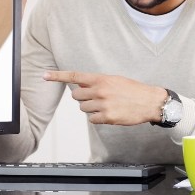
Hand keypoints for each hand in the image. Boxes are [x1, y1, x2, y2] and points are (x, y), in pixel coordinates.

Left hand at [43, 70, 166, 125]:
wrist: (149, 101)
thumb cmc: (132, 90)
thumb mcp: (114, 80)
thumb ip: (96, 82)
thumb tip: (80, 84)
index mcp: (101, 78)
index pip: (75, 76)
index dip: (58, 76)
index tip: (45, 75)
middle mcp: (99, 90)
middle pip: (76, 95)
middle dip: (82, 97)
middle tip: (94, 98)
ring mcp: (102, 104)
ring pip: (83, 108)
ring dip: (90, 108)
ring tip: (105, 105)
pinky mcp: (107, 117)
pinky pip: (91, 119)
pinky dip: (97, 118)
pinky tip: (109, 114)